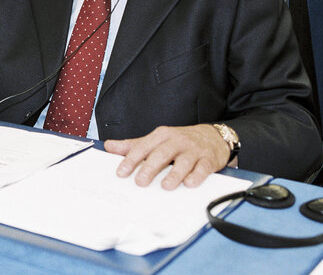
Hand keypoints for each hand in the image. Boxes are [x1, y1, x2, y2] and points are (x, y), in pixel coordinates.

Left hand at [103, 124, 230, 189]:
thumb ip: (133, 145)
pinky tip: (189, 183)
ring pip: (183, 162)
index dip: (131, 159)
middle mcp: (177, 141)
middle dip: (150, 168)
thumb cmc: (179, 141)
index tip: (121, 172)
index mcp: (162, 135)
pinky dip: (196, 176)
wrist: (212, 136)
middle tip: (140, 182)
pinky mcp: (208, 160)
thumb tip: (109, 146)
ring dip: (174, 175)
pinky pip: (202, 168)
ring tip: (165, 186)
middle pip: (162, 154)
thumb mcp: (156, 139)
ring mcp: (193, 150)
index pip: (143, 147)